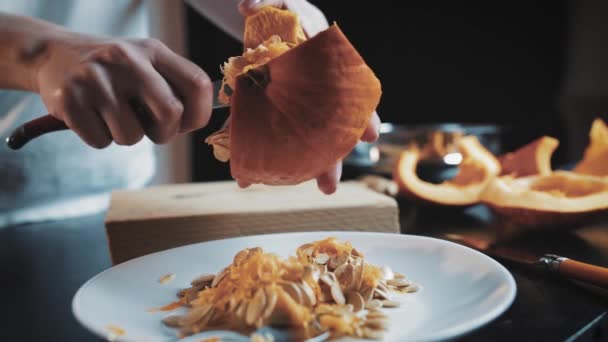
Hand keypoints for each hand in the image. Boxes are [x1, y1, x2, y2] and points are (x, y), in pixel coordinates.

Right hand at [35, 34, 212, 147]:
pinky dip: (100, 138)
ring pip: (132, 136)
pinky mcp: (70, 99)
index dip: (200, 114)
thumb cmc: (113, 69)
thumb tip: (198, 120)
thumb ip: (174, 86)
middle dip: (164, 133)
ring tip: (113, 115)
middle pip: (170, 115)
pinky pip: (101, 142)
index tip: (186, 122)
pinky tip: (92, 116)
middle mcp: (126, 60)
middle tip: (150, 128)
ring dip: (126, 136)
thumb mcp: (145, 62)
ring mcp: (96, 79)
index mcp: (153, 51)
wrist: (53, 54)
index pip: (198, 85)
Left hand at [237, 0, 381, 193]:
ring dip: (296, 166)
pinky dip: (254, 151)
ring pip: (302, 140)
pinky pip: (262, 133)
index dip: (361, 115)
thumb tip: (247, 4)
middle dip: (330, 159)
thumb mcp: (280, 0)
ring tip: (280, 187)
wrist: (265, 23)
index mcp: (326, 66)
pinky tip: (246, 173)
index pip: (351, 94)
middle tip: (328, 187)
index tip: (369, 136)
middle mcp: (315, 91)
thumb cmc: (282, 12)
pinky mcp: (267, 109)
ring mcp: (293, 104)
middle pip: (329, 130)